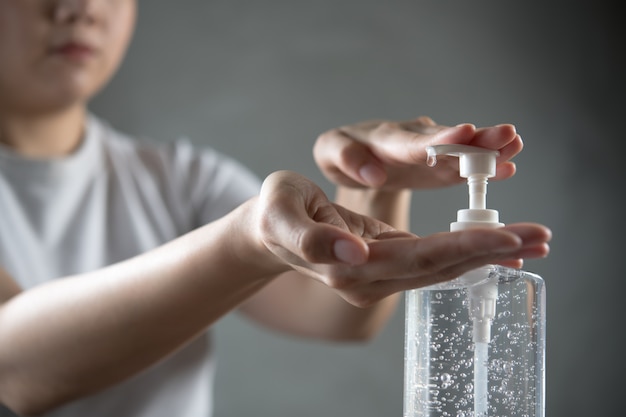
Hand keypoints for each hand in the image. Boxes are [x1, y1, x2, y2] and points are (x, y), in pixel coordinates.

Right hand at [255, 171, 549, 306]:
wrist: (270, 231)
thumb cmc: (275, 214)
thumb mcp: (281, 215)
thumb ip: (311, 239)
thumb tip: (353, 254)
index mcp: (350, 268)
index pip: (420, 258)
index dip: (465, 246)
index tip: (509, 236)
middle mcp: (371, 280)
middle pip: (442, 266)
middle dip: (493, 251)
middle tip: (542, 237)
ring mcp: (380, 278)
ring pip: (443, 267)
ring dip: (488, 254)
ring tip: (532, 241)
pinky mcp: (387, 267)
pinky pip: (434, 262)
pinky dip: (467, 252)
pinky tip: (495, 246)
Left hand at [313, 116, 521, 189]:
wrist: (351, 158)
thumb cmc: (339, 153)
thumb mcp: (330, 153)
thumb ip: (347, 158)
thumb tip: (374, 175)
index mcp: (385, 138)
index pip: (413, 140)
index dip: (439, 139)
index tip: (464, 133)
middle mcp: (414, 140)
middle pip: (448, 140)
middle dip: (477, 138)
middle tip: (508, 134)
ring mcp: (430, 153)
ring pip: (463, 150)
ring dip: (489, 149)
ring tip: (515, 145)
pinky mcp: (439, 167)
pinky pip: (464, 167)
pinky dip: (484, 168)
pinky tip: (507, 168)